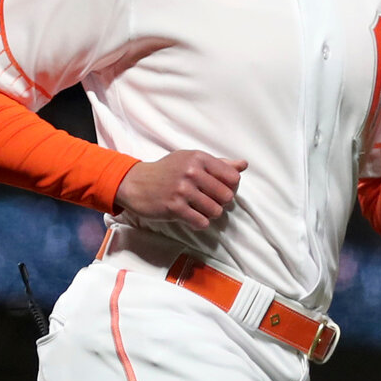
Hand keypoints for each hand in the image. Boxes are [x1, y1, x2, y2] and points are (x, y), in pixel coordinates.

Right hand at [114, 151, 246, 230]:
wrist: (136, 183)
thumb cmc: (167, 171)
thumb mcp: (191, 161)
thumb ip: (219, 164)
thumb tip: (244, 165)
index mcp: (199, 158)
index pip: (233, 178)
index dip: (231, 188)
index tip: (220, 190)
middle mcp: (192, 172)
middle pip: (226, 196)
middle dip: (220, 203)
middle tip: (208, 201)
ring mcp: (183, 190)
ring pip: (216, 211)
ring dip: (210, 214)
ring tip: (199, 209)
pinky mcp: (174, 207)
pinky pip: (201, 221)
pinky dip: (199, 222)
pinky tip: (191, 217)